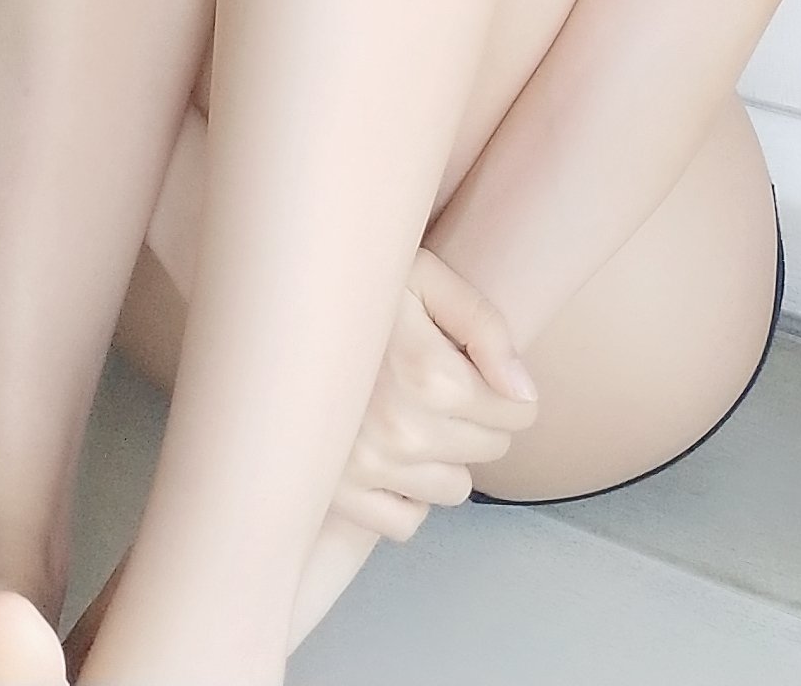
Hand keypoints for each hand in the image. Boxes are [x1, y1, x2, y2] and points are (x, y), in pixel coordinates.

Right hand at [331, 246, 539, 540]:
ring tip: (413, 415)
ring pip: (453, 489)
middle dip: (478, 419)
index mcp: (430, 376)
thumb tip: (523, 393)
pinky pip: (406, 521)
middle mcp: (403, 433)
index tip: (480, 370)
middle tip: (440, 385)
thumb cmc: (359, 290)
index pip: (516, 412)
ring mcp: (369, 469)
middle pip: (489, 450)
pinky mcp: (340, 495)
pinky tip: (392, 453)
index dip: (508, 389)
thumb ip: (485, 327)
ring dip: (445, 458)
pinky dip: (408, 494)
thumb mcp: (426, 279)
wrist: (277, 310)